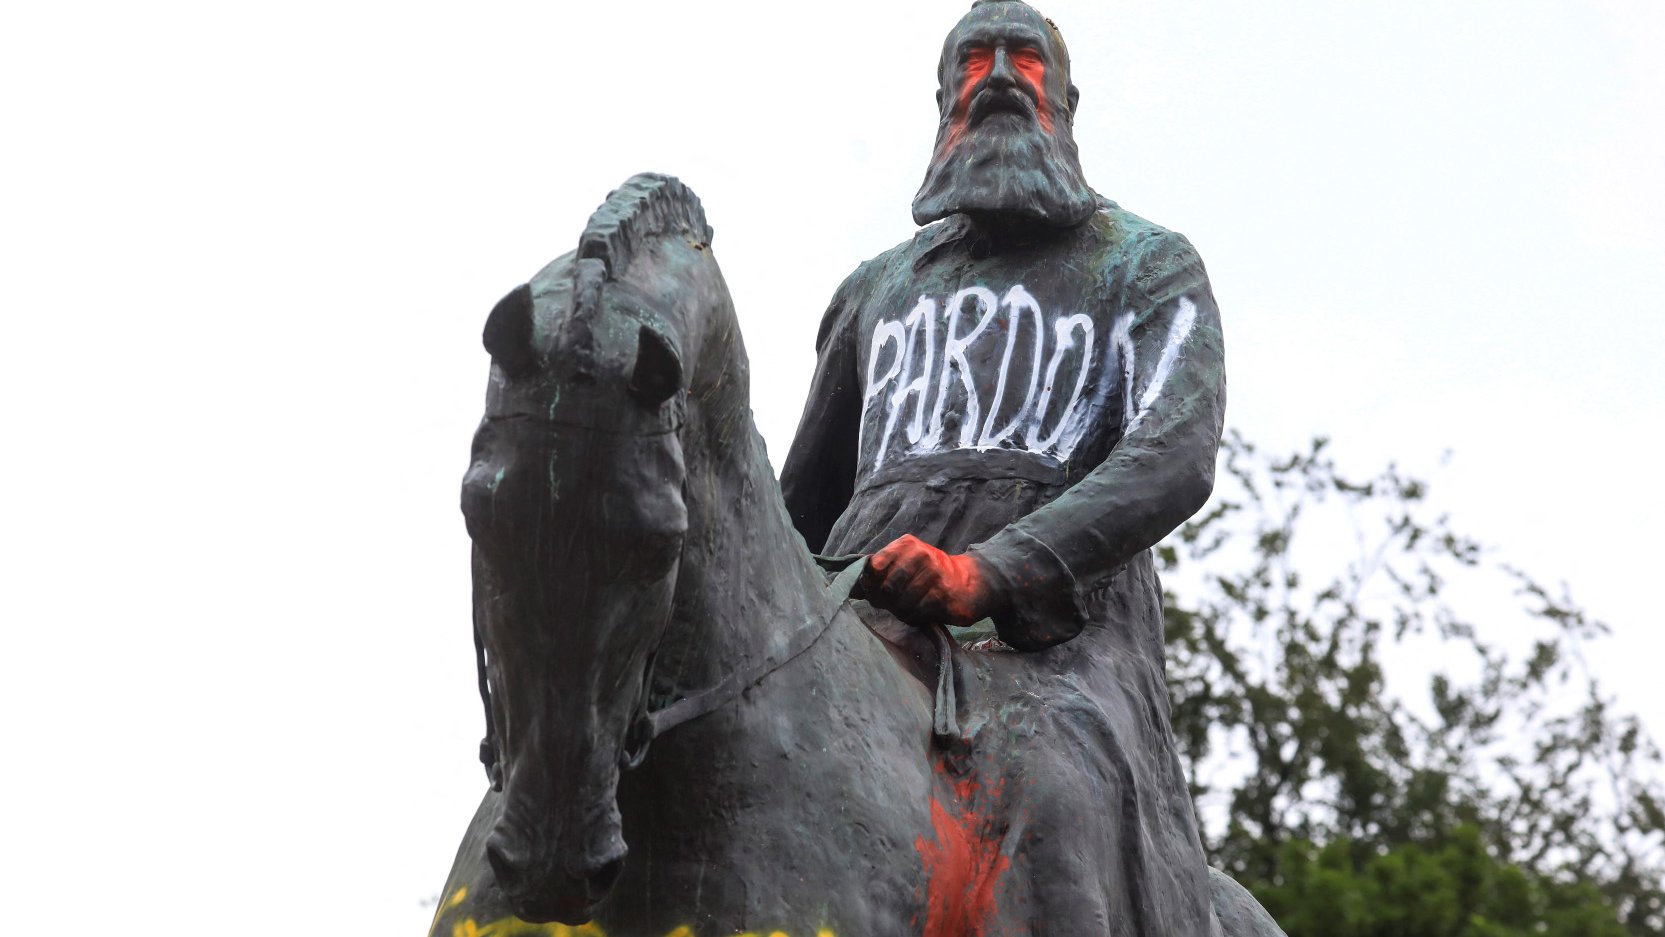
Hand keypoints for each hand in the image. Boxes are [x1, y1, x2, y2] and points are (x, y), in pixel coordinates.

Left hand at [860, 534, 1003, 627]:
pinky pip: (917, 613)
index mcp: (907, 545)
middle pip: (886, 589)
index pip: (874, 566)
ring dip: (901, 611)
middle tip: (891, 603)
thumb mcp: (905, 562)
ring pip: (901, 604)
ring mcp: (935, 575)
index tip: (873, 590)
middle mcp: (922, 555)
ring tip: (908, 606)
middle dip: (885, 601)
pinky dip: (914, 617)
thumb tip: (848, 585)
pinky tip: (921, 611)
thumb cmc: (929, 573)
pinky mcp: (945, 596)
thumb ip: (878, 571)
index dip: (869, 584)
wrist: (970, 581)